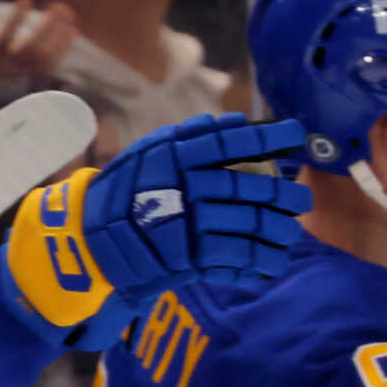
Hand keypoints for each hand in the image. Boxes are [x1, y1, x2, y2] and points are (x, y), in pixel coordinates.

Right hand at [0, 0, 79, 85]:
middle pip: (34, 44)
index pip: (5, 33)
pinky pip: (56, 61)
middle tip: (58, 6)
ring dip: (61, 30)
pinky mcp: (38, 81)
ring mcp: (26, 76)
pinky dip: (65, 45)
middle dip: (49, 22)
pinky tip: (71, 31)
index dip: (18, 14)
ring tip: (67, 12)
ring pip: (50, 52)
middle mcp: (10, 67)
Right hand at [0, 113, 310, 346]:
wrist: (87, 246)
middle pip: (248, 187)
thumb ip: (189, 140)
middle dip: (281, 194)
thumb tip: (235, 123)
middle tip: (299, 200)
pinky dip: (259, 262)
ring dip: (277, 230)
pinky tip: (271, 263)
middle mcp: (183, 185)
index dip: (266, 138)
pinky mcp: (187, 258)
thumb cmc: (121, 197)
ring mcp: (186, 223)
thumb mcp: (146, 156)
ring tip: (290, 234)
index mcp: (173, 156)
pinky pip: (236, 258)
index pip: (229, 141)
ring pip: (250, 223)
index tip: (295, 136)